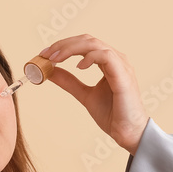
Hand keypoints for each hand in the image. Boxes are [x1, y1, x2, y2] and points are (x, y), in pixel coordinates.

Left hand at [38, 34, 149, 155]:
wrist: (127, 132)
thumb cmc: (112, 114)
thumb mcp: (84, 95)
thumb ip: (69, 82)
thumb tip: (50, 71)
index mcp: (108, 62)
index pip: (84, 44)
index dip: (64, 45)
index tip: (45, 54)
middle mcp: (116, 59)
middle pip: (87, 40)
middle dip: (64, 44)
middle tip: (46, 54)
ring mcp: (121, 65)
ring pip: (94, 44)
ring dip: (71, 48)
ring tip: (56, 58)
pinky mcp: (124, 74)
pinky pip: (106, 56)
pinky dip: (90, 57)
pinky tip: (78, 67)